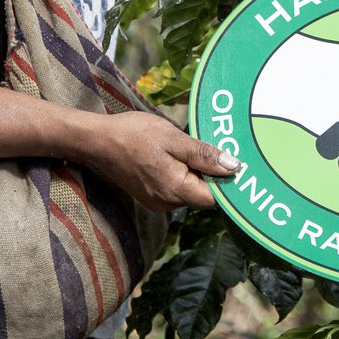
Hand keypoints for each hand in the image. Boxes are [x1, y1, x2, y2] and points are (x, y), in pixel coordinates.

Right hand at [87, 110, 238, 211]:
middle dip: (215, 174)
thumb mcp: (173, 139)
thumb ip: (204, 155)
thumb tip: (234, 167)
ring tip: (199, 147)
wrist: (97, 141)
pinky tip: (183, 154)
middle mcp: (167, 203)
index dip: (230, 183)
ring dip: (199, 172)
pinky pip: (178, 187)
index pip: (216, 199)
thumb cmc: (134, 135)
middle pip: (204, 195)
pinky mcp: (152, 194)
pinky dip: (185, 173)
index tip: (241, 163)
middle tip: (222, 147)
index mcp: (175, 191)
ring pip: (191, 190)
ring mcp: (158, 201)